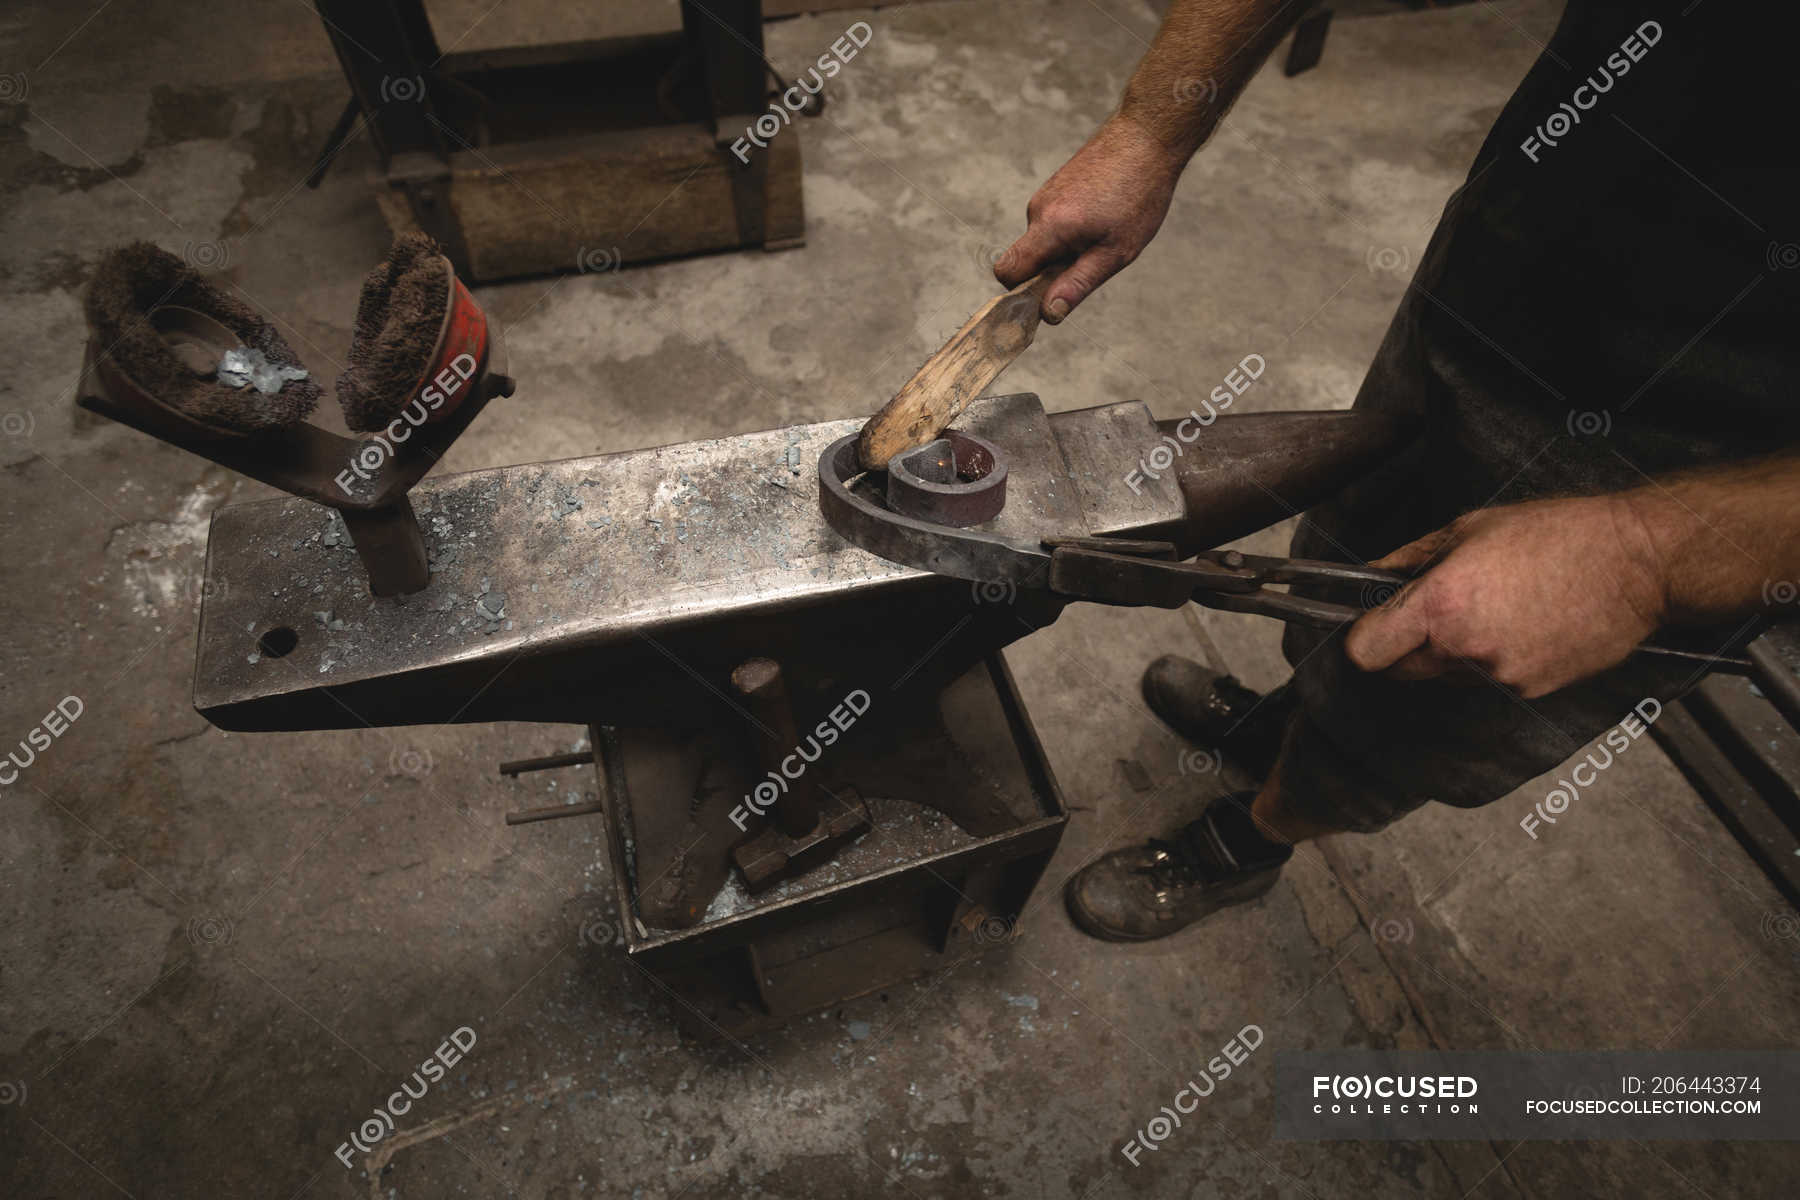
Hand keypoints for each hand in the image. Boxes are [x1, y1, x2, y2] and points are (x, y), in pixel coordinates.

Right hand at [993, 116, 1183, 323]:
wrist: (1148, 136)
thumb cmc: (1138, 195)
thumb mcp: (1115, 252)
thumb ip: (1078, 284)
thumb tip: (1048, 314)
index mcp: (1049, 227)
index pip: (1007, 271)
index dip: (1020, 292)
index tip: (1048, 296)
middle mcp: (1038, 209)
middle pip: (1026, 258)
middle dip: (1051, 270)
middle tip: (1094, 259)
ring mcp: (1045, 195)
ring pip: (1043, 240)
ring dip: (1066, 248)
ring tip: (1106, 230)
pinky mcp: (1055, 186)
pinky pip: (1052, 222)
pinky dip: (1071, 230)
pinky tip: (1104, 215)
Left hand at [1343, 496, 1669, 698]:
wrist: (1636, 564)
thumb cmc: (1561, 535)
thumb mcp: (1470, 528)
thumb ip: (1409, 559)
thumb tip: (1371, 576)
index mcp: (1441, 604)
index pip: (1366, 652)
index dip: (1361, 637)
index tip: (1370, 623)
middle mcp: (1465, 648)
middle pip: (1399, 670)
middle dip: (1402, 645)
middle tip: (1428, 611)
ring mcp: (1498, 676)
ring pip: (1443, 677)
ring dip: (1449, 653)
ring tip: (1490, 608)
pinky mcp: (1529, 690)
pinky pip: (1485, 682)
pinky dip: (1490, 662)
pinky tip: (1519, 625)